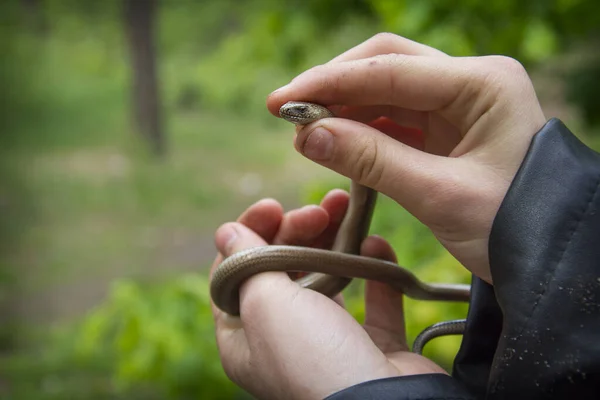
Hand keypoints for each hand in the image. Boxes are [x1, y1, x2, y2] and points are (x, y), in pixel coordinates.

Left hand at [210, 191, 445, 399]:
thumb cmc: (314, 358)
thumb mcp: (266, 305)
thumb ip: (246, 263)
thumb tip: (226, 231)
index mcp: (245, 336)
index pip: (235, 272)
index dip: (250, 234)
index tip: (274, 206)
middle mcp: (283, 340)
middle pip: (283, 269)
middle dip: (298, 230)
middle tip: (317, 211)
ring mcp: (329, 342)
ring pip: (327, 277)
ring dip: (336, 239)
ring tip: (346, 207)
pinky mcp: (372, 343)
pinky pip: (373, 296)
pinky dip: (374, 266)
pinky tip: (376, 241)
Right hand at [267, 33, 546, 282]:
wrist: (549, 259)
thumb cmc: (513, 227)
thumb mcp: (439, 195)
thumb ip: (372, 160)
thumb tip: (309, 135)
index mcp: (483, 84)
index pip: (391, 68)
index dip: (330, 83)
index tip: (283, 101)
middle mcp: (471, 83)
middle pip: (386, 64)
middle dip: (334, 86)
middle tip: (286, 110)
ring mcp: (458, 104)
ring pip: (386, 91)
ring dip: (343, 107)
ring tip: (304, 131)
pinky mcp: (447, 129)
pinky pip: (394, 119)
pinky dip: (361, 128)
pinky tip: (334, 141)